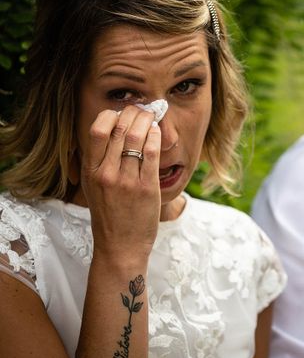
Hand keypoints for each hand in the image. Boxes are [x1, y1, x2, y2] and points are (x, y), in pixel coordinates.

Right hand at [80, 105, 161, 262]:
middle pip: (120, 128)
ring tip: (153, 117)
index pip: (97, 129)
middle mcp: (106, 173)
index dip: (112, 115)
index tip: (123, 113)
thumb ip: (98, 162)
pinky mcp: (146, 188)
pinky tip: (159, 133)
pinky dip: (156, 137)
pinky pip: (152, 153)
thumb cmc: (109, 216)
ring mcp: (127, 181)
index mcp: (91, 171)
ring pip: (137, 137)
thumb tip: (112, 131)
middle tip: (144, 110)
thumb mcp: (93, 187)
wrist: (120, 247)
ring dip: (148, 121)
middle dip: (135, 113)